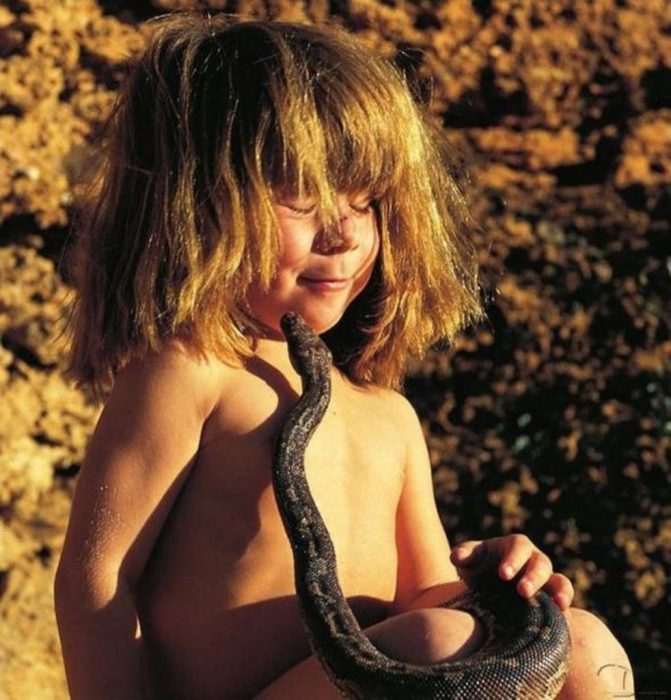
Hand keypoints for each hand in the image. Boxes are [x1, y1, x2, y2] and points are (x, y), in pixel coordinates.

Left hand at [449, 535, 573, 610]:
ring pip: (560, 581)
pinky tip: (564, 622)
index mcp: (514, 546)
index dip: (513, 559)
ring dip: (560, 592)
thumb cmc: (478, 568)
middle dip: (533, 577)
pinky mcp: (551, 600)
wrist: (487, 590)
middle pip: (540, 563)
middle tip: (522, 591)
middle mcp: (534, 560)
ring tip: (558, 605)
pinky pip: (564, 602)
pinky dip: (566, 610)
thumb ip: (463, 555)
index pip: (518, 547)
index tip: (503, 574)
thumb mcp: (468, 560)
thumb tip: (456, 557)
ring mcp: (546, 580)